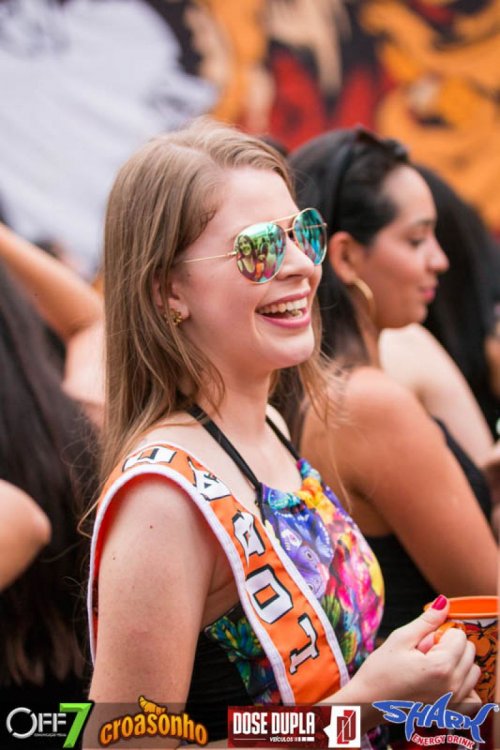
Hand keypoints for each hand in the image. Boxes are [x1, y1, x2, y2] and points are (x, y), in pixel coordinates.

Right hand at [348, 596, 479, 704]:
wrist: (368, 704)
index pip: (459, 635)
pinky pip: (473, 694)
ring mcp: (454, 702)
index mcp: (441, 666)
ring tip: (432, 667)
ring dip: (458, 663)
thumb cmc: (379, 671)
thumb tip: (444, 602)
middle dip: (450, 646)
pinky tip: (443, 681)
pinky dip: (463, 684)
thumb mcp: (400, 639)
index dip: (441, 632)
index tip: (423, 641)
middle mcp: (453, 686)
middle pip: (469, 651)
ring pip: (473, 670)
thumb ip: (427, 621)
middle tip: (425, 654)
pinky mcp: (452, 712)